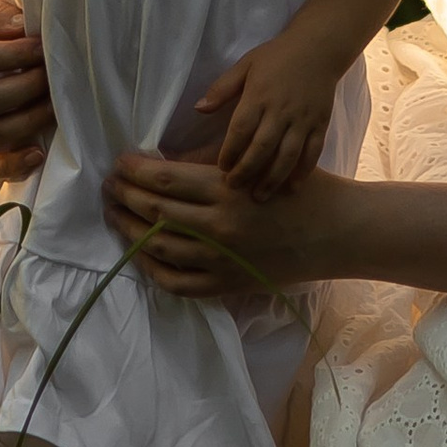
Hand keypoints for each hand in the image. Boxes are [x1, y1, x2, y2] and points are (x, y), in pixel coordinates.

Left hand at [105, 151, 341, 298]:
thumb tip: (166, 162)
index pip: (163, 179)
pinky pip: (176, 282)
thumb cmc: (302, 189)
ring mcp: (220, 259)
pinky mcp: (226, 284)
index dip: (134, 170)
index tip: (120, 162)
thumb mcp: (258, 162)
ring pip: (157, 247)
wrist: (338, 232)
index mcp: (227, 188)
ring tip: (115, 214)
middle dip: (123, 195)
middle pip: (153, 211)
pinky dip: (152, 269)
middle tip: (108, 185)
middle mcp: (218, 226)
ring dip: (128, 229)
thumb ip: (214, 163)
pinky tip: (140, 254)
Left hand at [193, 35, 342, 200]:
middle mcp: (281, 110)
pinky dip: (302, 172)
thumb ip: (222, 88)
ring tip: (259, 197)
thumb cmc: (276, 57)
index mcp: (259, 95)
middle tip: (233, 188)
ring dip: (272, 179)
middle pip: (262, 148)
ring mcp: (303, 119)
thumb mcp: (245, 65)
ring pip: (287, 156)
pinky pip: (312, 152)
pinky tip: (292, 188)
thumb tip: (198, 108)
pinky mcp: (320, 124)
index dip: (229, 152)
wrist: (319, 48)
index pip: (241, 130)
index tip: (221, 168)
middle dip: (246, 171)